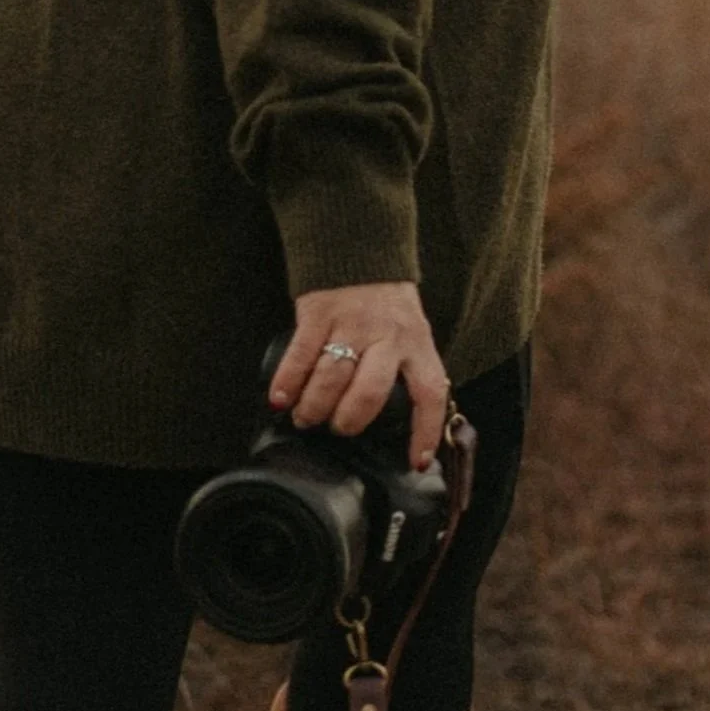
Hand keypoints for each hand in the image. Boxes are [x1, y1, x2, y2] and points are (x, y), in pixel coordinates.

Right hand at [268, 281, 450, 469]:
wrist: (360, 250)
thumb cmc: (387, 303)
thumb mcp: (412, 332)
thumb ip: (407, 369)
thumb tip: (403, 421)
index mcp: (416, 344)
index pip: (429, 393)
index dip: (424, 430)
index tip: (416, 460)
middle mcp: (386, 336)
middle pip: (369, 392)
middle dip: (349, 421)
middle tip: (338, 429)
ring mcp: (351, 324)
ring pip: (331, 378)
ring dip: (314, 407)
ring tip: (306, 417)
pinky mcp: (319, 313)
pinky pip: (300, 355)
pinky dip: (288, 382)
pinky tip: (280, 399)